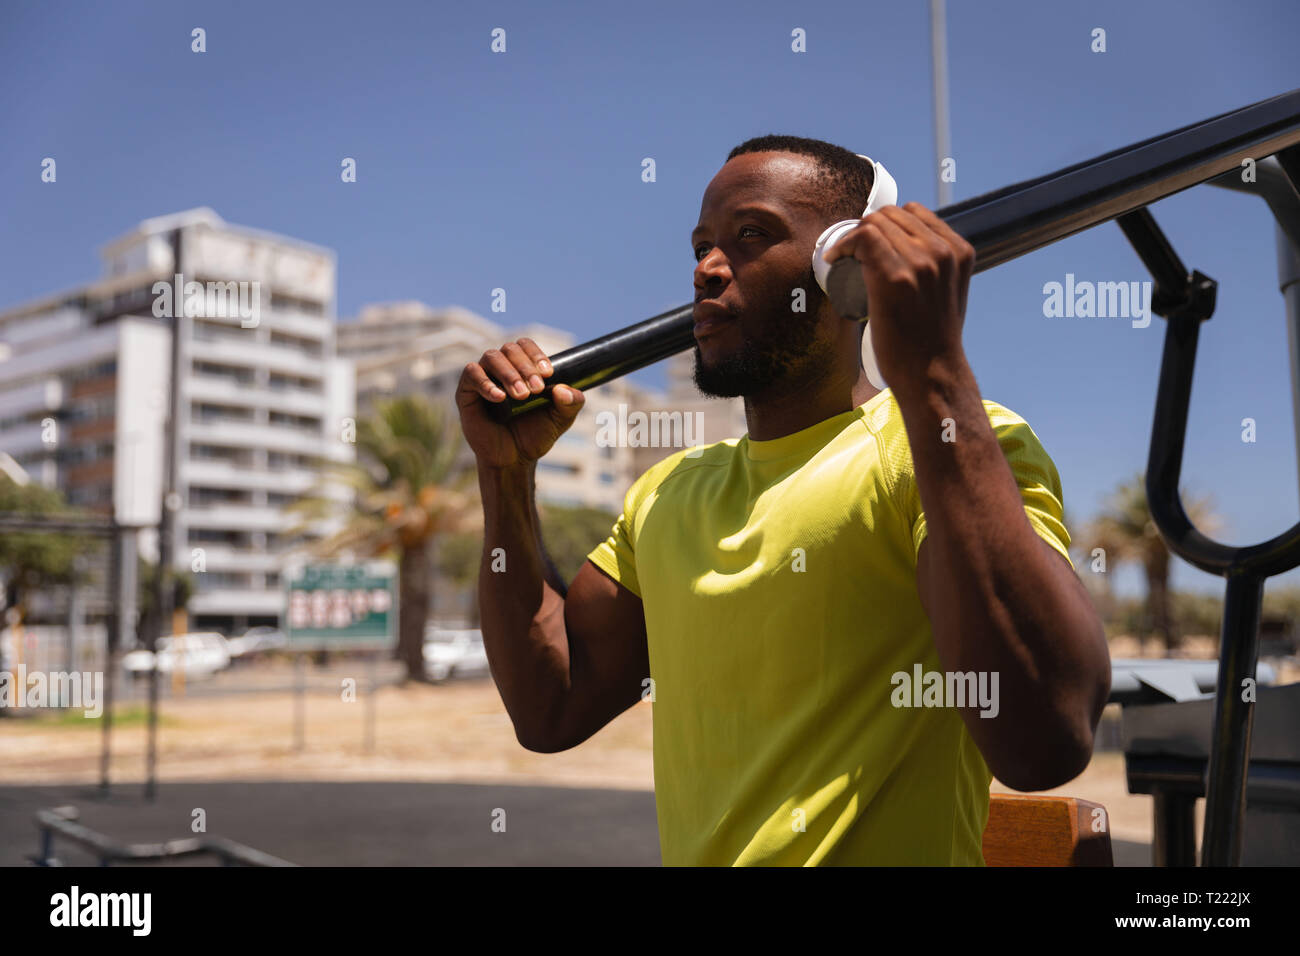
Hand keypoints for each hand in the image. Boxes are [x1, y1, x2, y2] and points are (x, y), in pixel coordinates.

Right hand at [456, 337, 584, 468]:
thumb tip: (563, 389)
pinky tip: (500, 398)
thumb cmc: (536, 434)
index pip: (525, 345)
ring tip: (522, 395)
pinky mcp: (466, 392)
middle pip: (509, 349)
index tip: (548, 374)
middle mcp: (501, 368)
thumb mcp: (561, 418)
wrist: (514, 460)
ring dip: (509, 373)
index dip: (536, 354)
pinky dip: (486, 383)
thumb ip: (572, 403)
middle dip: (525, 367)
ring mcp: (482, 378)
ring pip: (492, 357)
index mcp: (522, 367)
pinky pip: (471, 374)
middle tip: (536, 389)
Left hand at [822, 202, 974, 391]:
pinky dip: (843, 244)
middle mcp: (942, 252)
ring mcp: (920, 263)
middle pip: (891, 215)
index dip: (887, 223)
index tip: (872, 242)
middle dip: (867, 229)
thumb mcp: (949, 292)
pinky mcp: (894, 278)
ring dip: (853, 237)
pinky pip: (862, 238)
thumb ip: (939, 268)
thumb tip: (911, 252)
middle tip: (853, 252)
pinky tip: (835, 257)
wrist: (931, 373)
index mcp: (959, 251)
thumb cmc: (933, 340)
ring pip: (874, 223)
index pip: (915, 212)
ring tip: (843, 257)